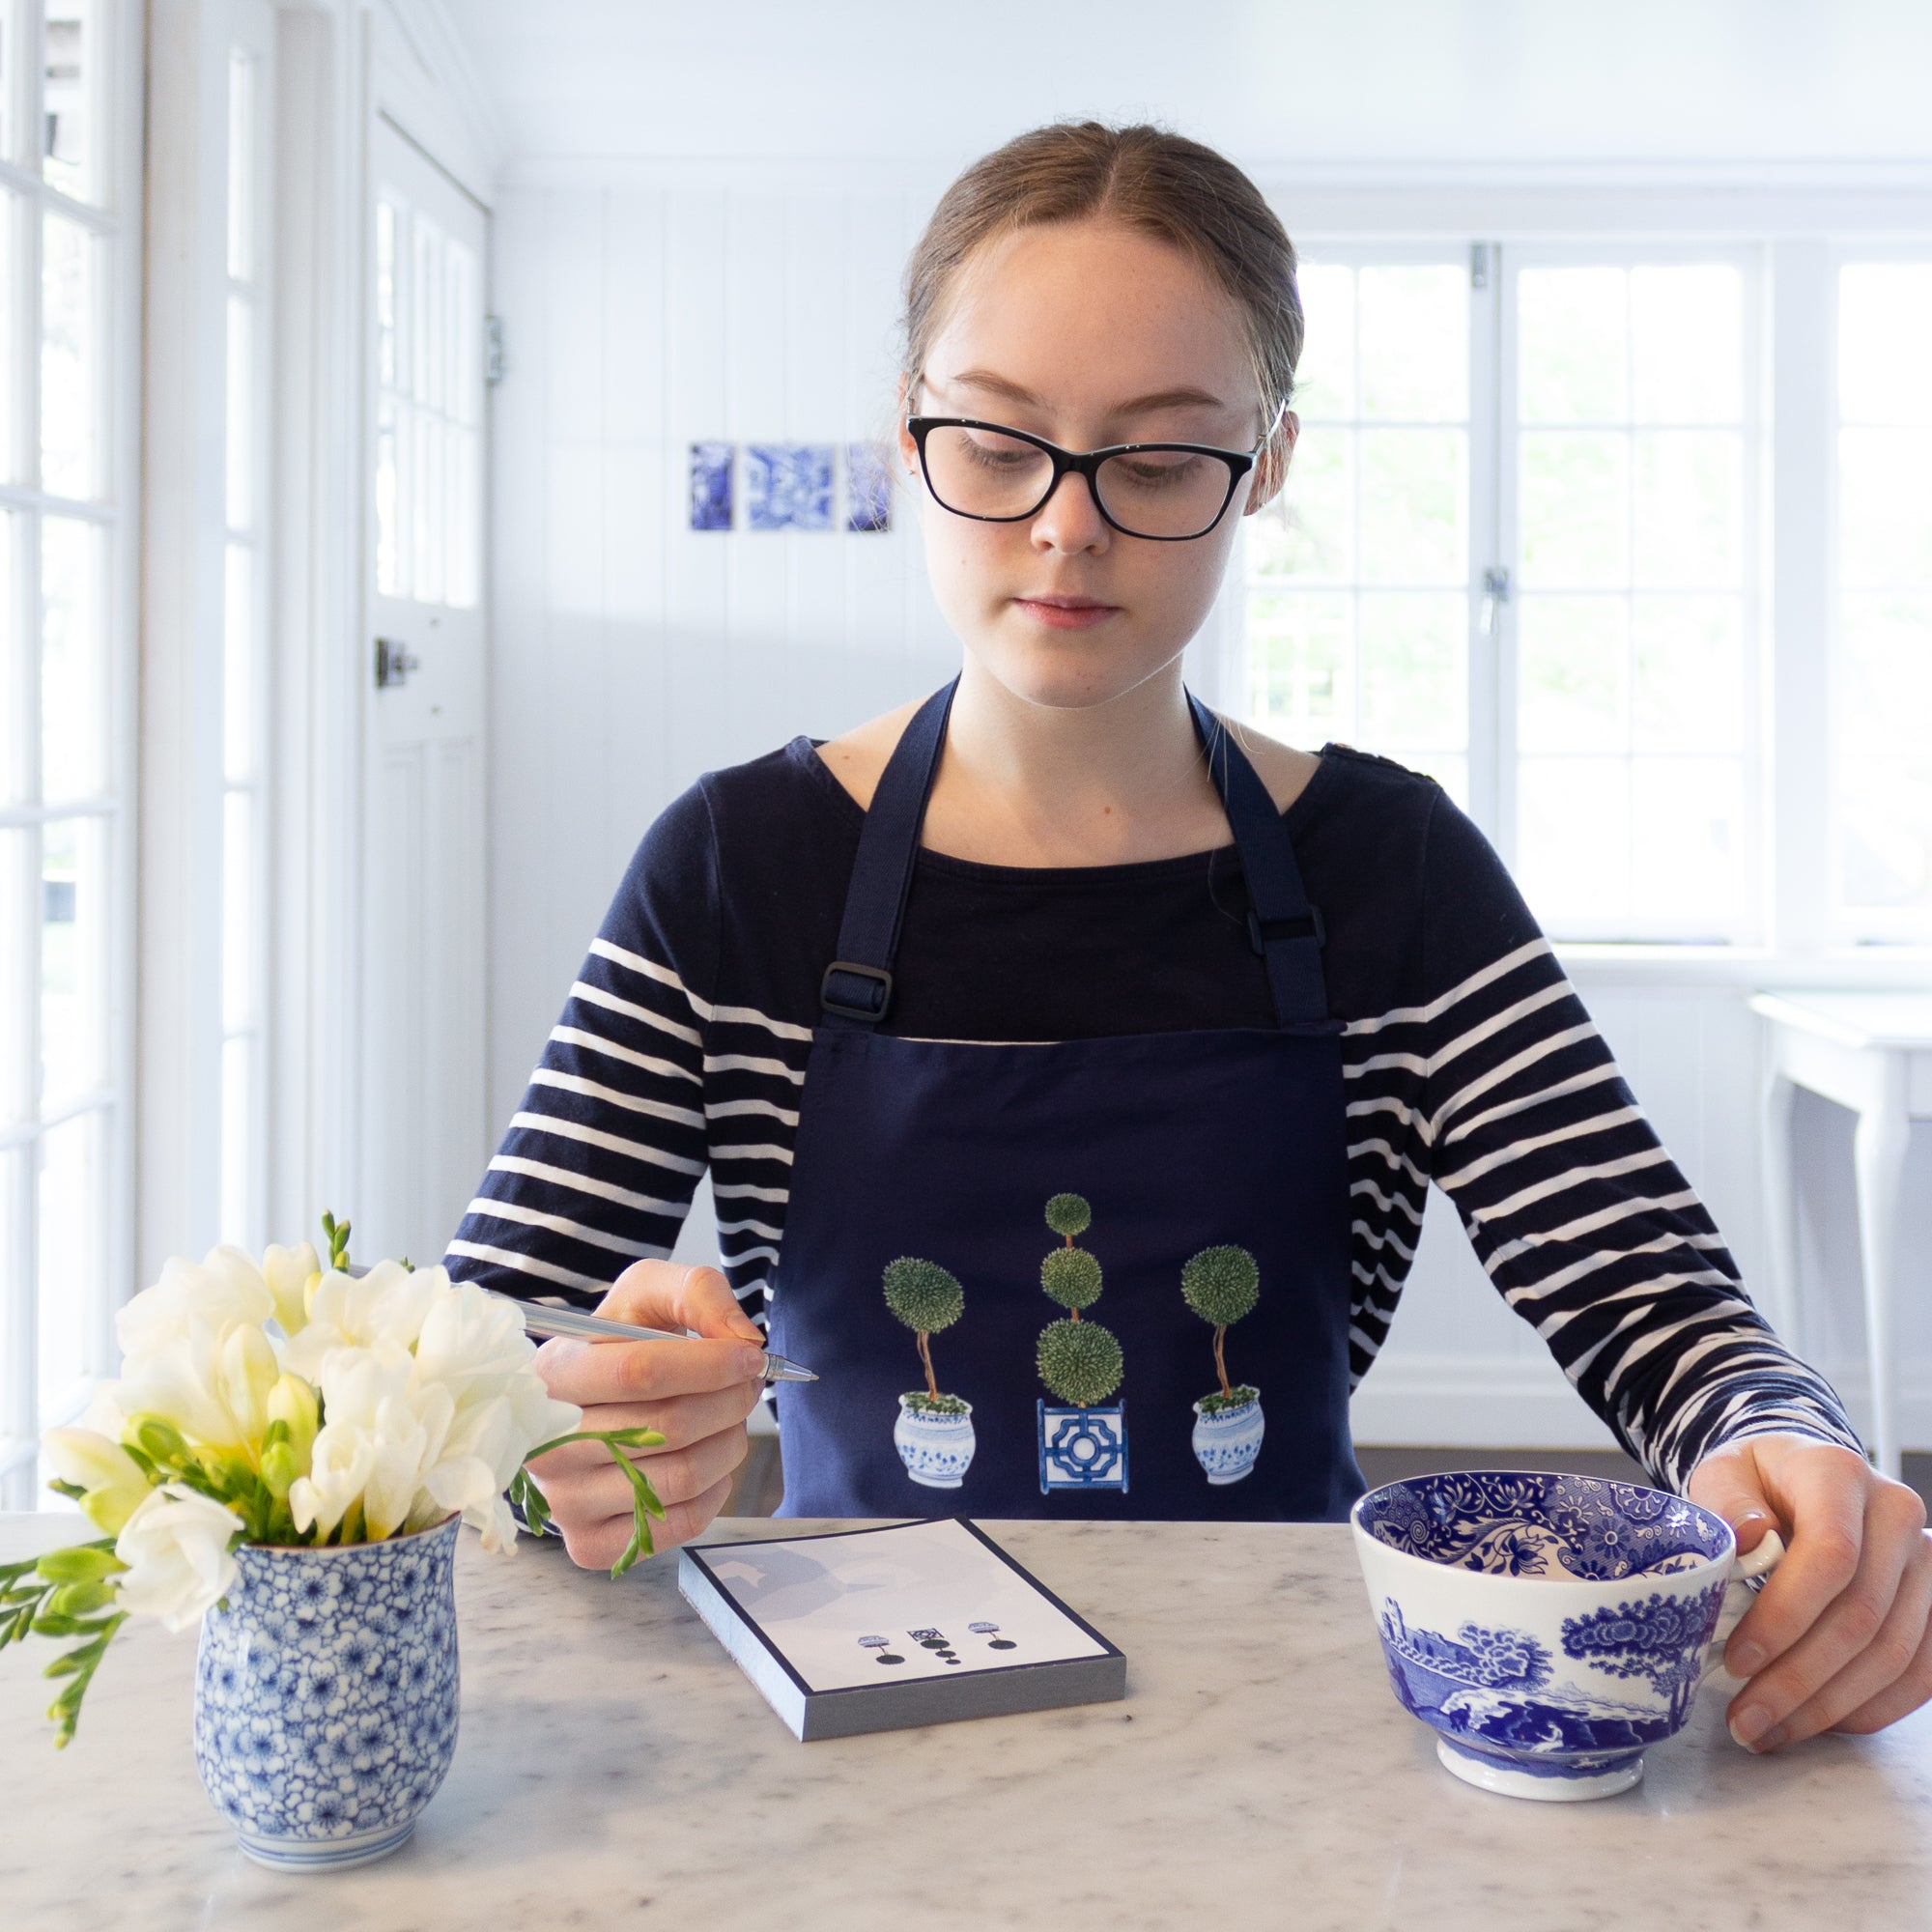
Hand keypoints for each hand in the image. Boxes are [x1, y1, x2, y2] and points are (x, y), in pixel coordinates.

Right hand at [525, 1261, 767, 1568]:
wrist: (592, 1400)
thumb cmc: (622, 1343)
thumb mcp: (650, 1292)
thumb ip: (699, 1292)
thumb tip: (743, 1340)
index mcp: (553, 1373)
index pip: (639, 1373)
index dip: (711, 1364)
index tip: (751, 1356)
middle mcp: (546, 1443)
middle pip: (668, 1427)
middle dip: (730, 1400)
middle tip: (746, 1384)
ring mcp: (564, 1501)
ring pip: (682, 1476)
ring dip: (729, 1441)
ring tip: (727, 1418)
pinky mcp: (590, 1544)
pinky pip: (679, 1524)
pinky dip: (714, 1490)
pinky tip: (705, 1458)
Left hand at [1686, 1434, 1931, 1750]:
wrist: (1797, 1477)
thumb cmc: (1755, 1483)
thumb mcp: (1722, 1474)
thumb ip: (1727, 1502)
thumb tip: (1747, 1536)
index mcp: (1839, 1474)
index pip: (1830, 1556)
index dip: (1785, 1618)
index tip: (1736, 1662)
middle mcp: (1897, 1514)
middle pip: (1862, 1616)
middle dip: (1799, 1680)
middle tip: (1745, 1720)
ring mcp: (1926, 1562)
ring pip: (1892, 1653)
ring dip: (1828, 1706)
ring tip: (1768, 1731)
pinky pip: (1919, 1672)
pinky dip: (1868, 1707)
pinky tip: (1818, 1723)